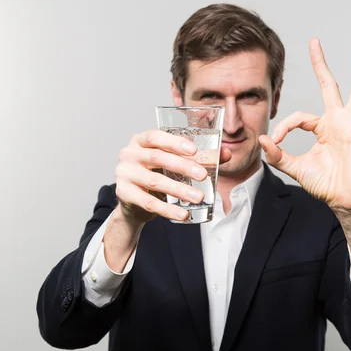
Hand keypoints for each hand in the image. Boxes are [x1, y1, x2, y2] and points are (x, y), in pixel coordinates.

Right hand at [115, 130, 231, 225]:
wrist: (135, 200)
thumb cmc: (157, 173)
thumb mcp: (174, 162)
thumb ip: (199, 156)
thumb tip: (226, 153)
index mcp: (141, 140)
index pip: (155, 136)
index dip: (174, 142)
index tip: (194, 150)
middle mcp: (129, 154)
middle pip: (156, 158)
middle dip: (182, 166)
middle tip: (203, 176)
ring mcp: (124, 174)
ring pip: (154, 182)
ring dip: (179, 190)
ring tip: (198, 197)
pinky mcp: (124, 194)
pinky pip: (148, 202)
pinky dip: (168, 209)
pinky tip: (183, 214)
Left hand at [259, 38, 350, 214]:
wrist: (344, 200)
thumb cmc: (324, 184)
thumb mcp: (296, 168)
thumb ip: (278, 155)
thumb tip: (262, 140)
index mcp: (321, 128)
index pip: (299, 117)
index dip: (283, 127)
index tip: (274, 141)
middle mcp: (336, 122)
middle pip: (327, 86)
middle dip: (321, 64)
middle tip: (315, 42)